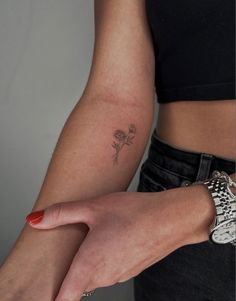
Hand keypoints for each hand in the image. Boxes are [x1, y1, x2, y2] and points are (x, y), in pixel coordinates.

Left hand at [26, 190, 189, 300]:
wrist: (171, 219)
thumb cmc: (134, 213)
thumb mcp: (93, 207)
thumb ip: (61, 214)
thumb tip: (35, 219)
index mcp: (89, 266)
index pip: (61, 299)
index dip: (51, 298)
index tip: (43, 294)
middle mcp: (103, 277)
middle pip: (77, 286)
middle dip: (69, 276)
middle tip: (68, 254)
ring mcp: (120, 275)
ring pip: (94, 277)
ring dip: (88, 266)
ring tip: (90, 243)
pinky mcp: (132, 270)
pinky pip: (110, 271)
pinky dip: (105, 261)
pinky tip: (111, 240)